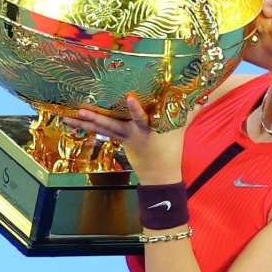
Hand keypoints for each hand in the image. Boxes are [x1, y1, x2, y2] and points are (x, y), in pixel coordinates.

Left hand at [62, 94, 186, 185]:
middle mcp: (131, 134)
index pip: (141, 118)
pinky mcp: (118, 140)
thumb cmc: (172, 148)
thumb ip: (190, 110)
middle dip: (96, 118)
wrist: (160, 175)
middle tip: (81, 110)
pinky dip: (86, 127)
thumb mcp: (181, 128)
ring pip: (101, 129)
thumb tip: (204, 96)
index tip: (129, 98)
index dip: (134, 109)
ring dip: (83, 123)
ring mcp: (123, 138)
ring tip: (67, 116)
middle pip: (111, 125)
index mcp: (147, 130)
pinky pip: (100, 132)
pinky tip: (72, 121)